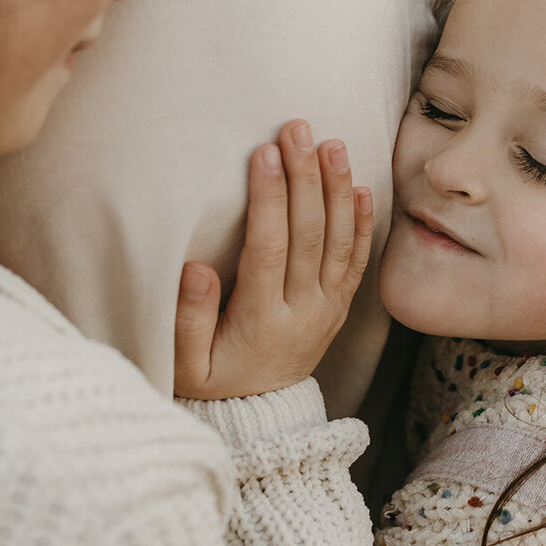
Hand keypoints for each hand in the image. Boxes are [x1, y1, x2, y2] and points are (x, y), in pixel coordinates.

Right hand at [173, 120, 374, 399]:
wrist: (258, 417)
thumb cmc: (211, 381)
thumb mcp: (184, 363)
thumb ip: (188, 317)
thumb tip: (195, 268)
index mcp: (262, 320)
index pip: (269, 248)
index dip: (269, 199)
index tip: (265, 153)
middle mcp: (303, 311)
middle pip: (309, 235)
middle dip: (304, 178)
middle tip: (297, 129)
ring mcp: (327, 309)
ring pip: (339, 242)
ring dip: (336, 189)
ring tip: (332, 144)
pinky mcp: (339, 307)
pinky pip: (357, 261)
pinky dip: (361, 223)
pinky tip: (360, 186)